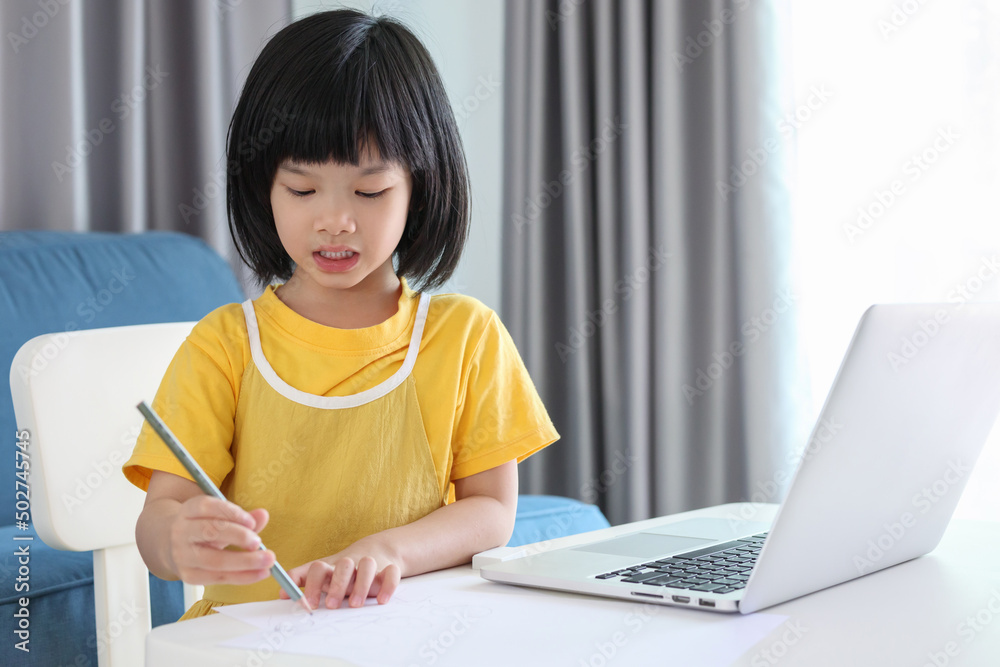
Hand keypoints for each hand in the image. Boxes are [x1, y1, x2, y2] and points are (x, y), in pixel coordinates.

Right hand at [166, 496, 274, 584]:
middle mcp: (181, 531)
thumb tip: (263, 515)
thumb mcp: (218, 517)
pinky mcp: (188, 576)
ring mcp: (182, 555)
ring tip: (267, 561)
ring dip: (244, 562)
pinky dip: (242, 576)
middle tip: (259, 542)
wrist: (171, 546)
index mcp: (188, 510)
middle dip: (238, 537)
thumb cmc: (204, 527)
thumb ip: (242, 516)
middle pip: (209, 532)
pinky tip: (259, 573)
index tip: (252, 522)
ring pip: (214, 560)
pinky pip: (218, 578)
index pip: (206, 507)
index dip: (230, 513)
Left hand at [280, 537, 401, 608]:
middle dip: (336, 585)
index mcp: (331, 565)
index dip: (310, 585)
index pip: (317, 568)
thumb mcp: (323, 572)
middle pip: (342, 565)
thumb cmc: (343, 569)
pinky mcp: (388, 569)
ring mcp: (369, 564)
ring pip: (366, 565)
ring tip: (355, 604)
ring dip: (361, 584)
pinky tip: (381, 600)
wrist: (377, 550)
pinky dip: (387, 585)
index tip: (307, 604)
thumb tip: (281, 594)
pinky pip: (391, 573)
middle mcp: (349, 563)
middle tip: (331, 605)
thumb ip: (302, 579)